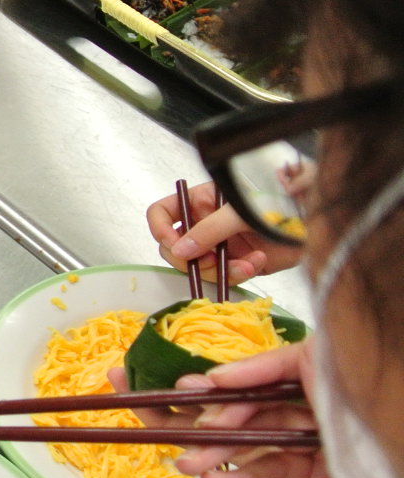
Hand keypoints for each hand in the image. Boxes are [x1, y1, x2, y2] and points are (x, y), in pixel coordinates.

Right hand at [119, 347, 403, 477]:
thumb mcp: (372, 471)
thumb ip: (343, 410)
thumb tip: (317, 349)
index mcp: (372, 416)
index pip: (313, 366)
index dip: (259, 367)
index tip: (215, 382)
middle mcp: (353, 429)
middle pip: (278, 399)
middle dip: (226, 408)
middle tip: (180, 413)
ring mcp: (334, 460)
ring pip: (264, 435)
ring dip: (220, 445)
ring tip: (185, 462)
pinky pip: (267, 468)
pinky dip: (238, 475)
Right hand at [145, 180, 302, 284]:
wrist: (316, 222)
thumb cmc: (282, 203)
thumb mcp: (241, 211)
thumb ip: (209, 230)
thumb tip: (180, 251)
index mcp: (202, 200)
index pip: (163, 212)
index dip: (160, 229)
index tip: (175, 246)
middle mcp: (206, 223)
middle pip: (174, 247)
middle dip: (192, 259)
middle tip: (211, 261)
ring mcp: (219, 244)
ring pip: (197, 267)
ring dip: (219, 270)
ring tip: (246, 264)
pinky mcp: (235, 263)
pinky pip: (221, 276)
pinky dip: (237, 274)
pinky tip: (256, 263)